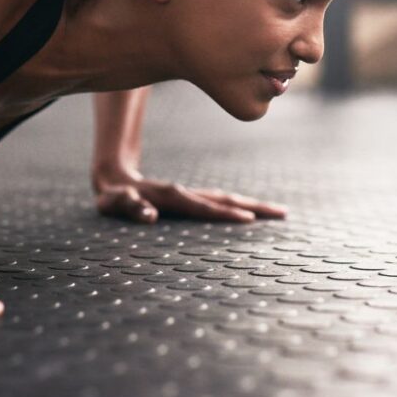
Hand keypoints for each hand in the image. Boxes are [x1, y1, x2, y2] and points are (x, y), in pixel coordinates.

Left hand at [93, 168, 287, 224]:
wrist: (114, 177)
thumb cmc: (113, 196)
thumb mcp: (114, 202)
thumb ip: (129, 206)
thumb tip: (150, 215)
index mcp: (172, 197)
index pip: (203, 207)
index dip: (225, 214)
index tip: (249, 219)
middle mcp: (187, 194)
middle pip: (226, 199)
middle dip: (254, 207)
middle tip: (283, 214)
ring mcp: (191, 195)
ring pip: (227, 199)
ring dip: (252, 206)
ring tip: (278, 213)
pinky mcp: (191, 199)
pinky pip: (220, 203)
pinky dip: (239, 208)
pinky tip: (253, 214)